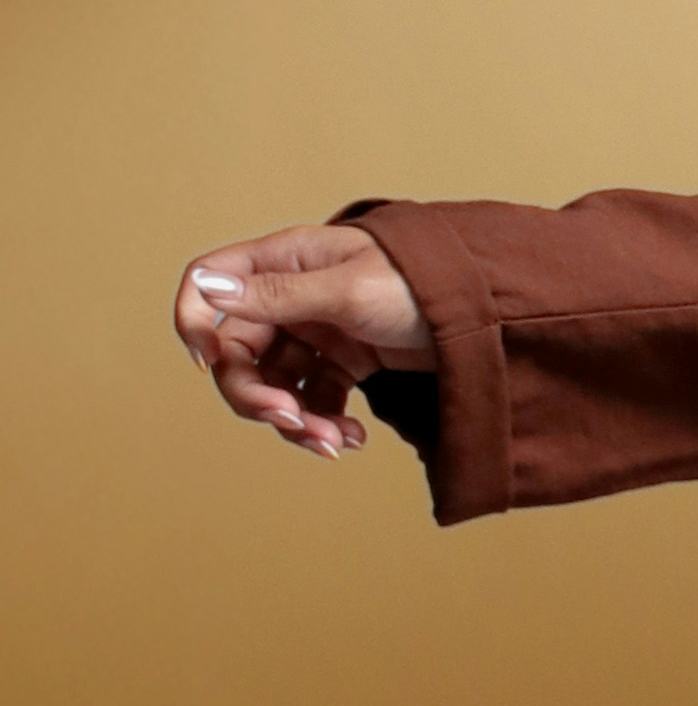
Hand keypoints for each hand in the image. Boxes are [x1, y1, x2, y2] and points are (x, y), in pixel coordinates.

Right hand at [174, 221, 428, 456]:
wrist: (494, 308)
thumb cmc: (425, 281)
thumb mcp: (349, 289)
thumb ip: (278, 296)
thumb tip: (208, 291)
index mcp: (284, 260)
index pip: (210, 283)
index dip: (195, 322)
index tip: (207, 364)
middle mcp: (292, 294)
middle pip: (240, 352)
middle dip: (259, 395)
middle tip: (290, 422)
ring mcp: (318, 329)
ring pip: (277, 384)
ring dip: (296, 420)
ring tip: (335, 445)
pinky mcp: (346, 359)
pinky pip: (315, 398)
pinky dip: (325, 423)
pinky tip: (352, 440)